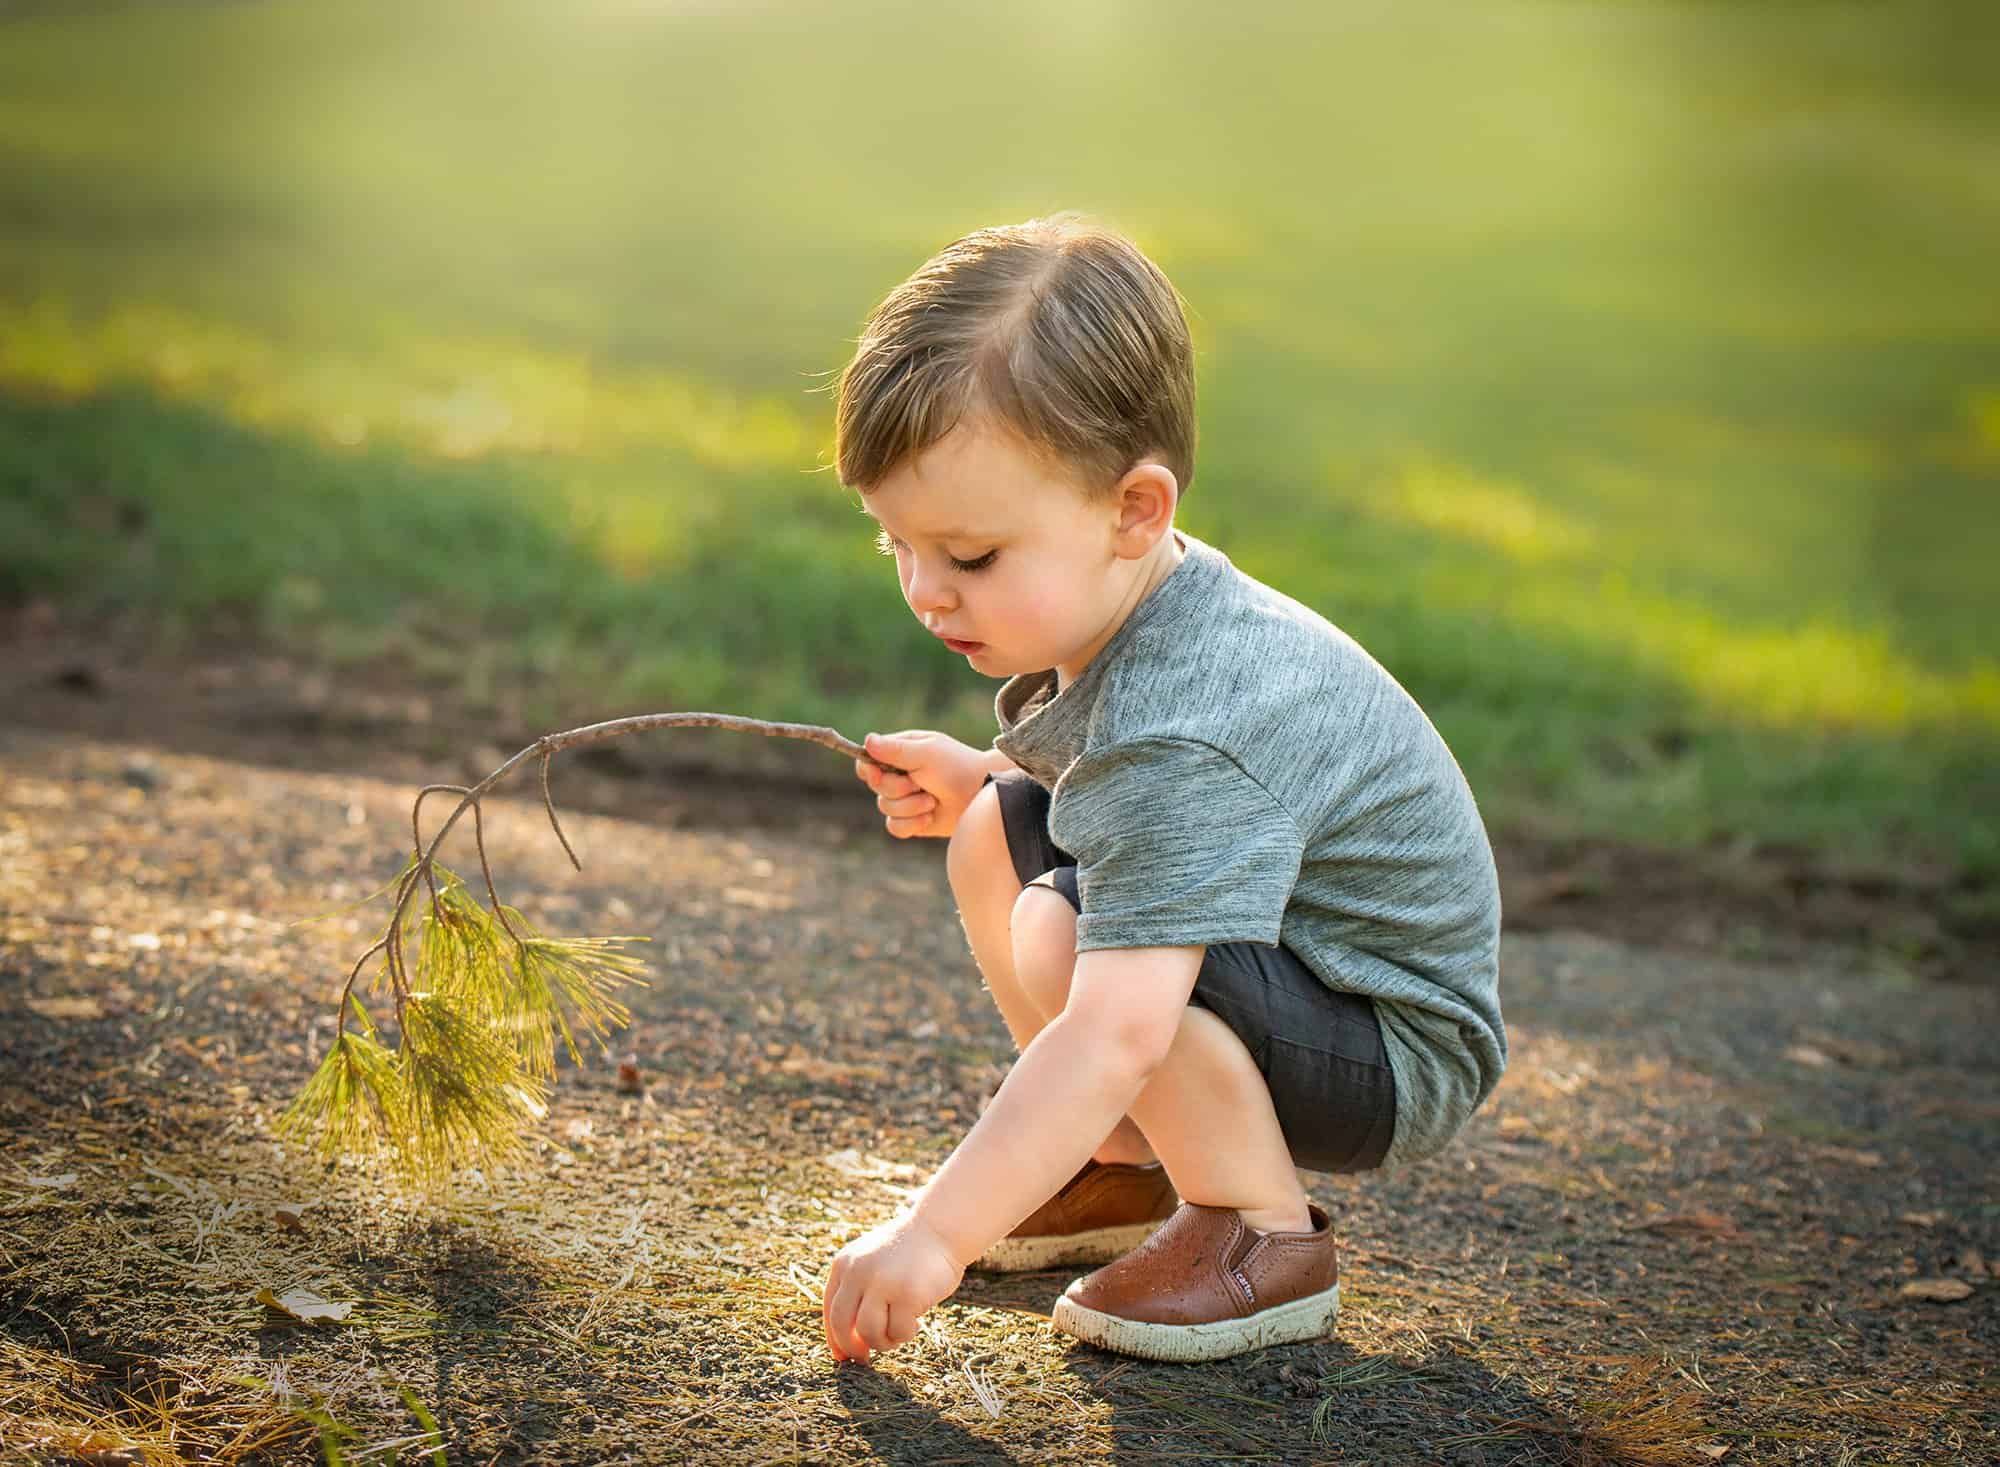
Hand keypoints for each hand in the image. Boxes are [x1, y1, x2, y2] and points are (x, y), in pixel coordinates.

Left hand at [823, 1212, 964, 1362]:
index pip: (830, 1310)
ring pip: (869, 1332)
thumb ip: (857, 1293)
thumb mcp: (871, 1263)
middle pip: (842, 1324)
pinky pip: (899, 1331)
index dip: (835, 1338)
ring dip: (884, 1341)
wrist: (940, 1229)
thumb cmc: (907, 1254)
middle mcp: (858, 1272)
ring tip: (900, 1331)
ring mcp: (882, 1283)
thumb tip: (846, 1346)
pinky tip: (916, 1322)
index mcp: (844, 1264)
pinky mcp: (907, 1294)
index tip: (843, 1356)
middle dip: (853, 1347)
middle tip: (865, 1358)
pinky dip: (906, 1334)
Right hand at [853, 730, 989, 839]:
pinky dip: (911, 824)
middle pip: (875, 787)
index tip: (878, 772)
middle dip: (897, 788)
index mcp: (900, 753)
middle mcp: (899, 776)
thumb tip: (867, 740)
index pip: (867, 762)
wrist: (982, 794)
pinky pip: (895, 827)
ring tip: (932, 800)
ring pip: (885, 808)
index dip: (869, 770)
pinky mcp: (913, 821)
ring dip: (910, 806)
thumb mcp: (926, 754)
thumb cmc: (957, 767)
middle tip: (919, 783)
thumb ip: (895, 749)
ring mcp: (906, 799)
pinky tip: (929, 818)